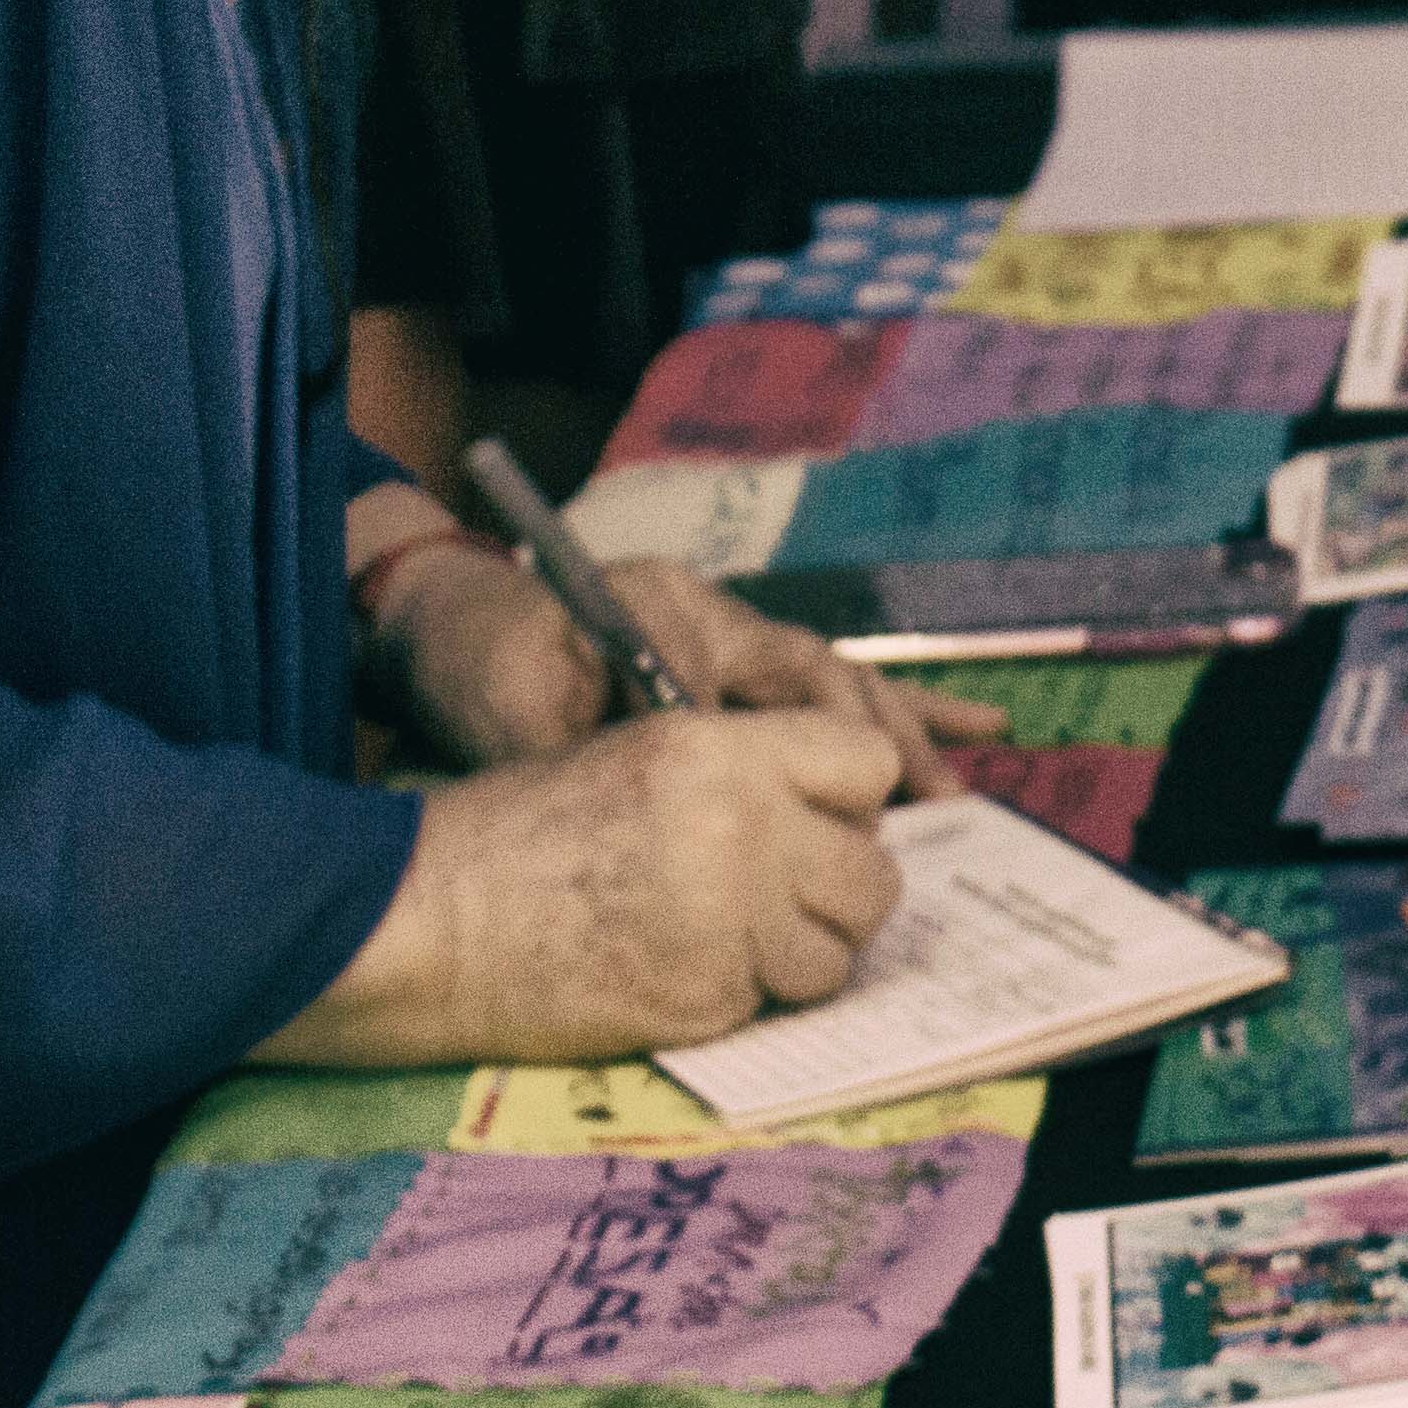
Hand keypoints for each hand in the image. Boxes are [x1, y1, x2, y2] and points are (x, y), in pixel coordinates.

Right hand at [272, 706, 911, 1065]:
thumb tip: (837, 816)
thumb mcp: (639, 755)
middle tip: (783, 898)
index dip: (850, 799)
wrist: (421, 920)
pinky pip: (775, 1004)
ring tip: (733, 941)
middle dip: (837, 890)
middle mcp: (742, 830)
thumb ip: (746, 776)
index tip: (818, 822)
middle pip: (874, 873)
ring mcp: (728, 924)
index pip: (869, 764)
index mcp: (724, 751)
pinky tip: (680, 972)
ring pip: (838, 953)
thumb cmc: (517, 830)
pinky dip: (743, 997)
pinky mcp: (703, 1003)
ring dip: (801, 954)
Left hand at [370, 541, 999, 791]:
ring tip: (955, 787)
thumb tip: (690, 783)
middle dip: (883, 737)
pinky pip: (822, 692)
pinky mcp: (729, 664)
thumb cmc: (477, 667)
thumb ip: (602, 745)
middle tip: (932, 799)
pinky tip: (962, 730)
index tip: (844, 801)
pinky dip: (886, 715)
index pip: (765, 671)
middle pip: (822, 672)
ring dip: (899, 733)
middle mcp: (715, 613)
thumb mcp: (520, 709)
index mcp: (670, 607)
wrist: (446, 627)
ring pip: (835, 684)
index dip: (810, 739)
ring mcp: (728, 636)